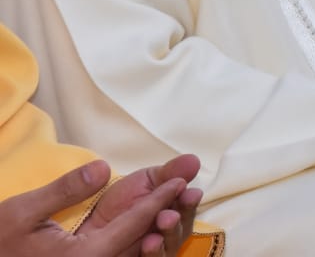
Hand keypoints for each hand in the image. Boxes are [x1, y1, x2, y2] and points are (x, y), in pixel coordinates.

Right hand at [0, 158, 189, 256]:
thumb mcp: (22, 212)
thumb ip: (65, 191)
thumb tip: (103, 168)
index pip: (132, 225)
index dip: (158, 200)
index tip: (180, 181)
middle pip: (141, 242)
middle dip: (166, 216)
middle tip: (189, 191)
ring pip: (133, 253)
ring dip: (156, 230)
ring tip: (176, 205)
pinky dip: (138, 241)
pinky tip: (149, 227)